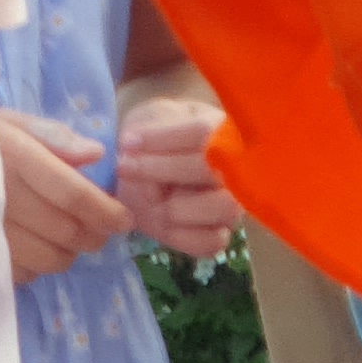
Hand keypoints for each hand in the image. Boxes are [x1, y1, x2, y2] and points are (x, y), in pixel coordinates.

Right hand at [0, 111, 131, 283]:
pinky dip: (39, 265)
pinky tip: (35, 245)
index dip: (105, 211)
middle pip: (66, 231)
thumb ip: (54, 135)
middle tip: (102, 230)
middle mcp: (1, 195)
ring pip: (49, 258)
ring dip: (70, 253)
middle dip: (94, 235)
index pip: (73, 193)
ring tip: (70, 238)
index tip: (124, 219)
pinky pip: (23, 273)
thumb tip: (96, 155)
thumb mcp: (11, 121)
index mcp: (15, 156)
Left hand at [115, 96, 241, 257]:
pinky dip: (181, 235)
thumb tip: (133, 144)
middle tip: (124, 166)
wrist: (149, 169)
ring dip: (178, 206)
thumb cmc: (157, 138)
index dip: (163, 139)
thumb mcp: (151, 120)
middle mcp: (237, 167)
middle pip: (211, 168)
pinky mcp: (219, 233)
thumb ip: (151, 128)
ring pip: (224, 207)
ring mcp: (233, 202)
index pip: (202, 132)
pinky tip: (159, 219)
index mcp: (223, 131)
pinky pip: (212, 242)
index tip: (128, 142)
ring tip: (152, 201)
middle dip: (163, 169)